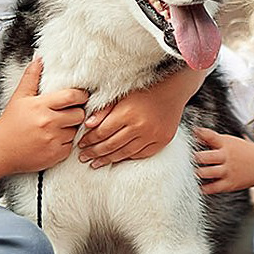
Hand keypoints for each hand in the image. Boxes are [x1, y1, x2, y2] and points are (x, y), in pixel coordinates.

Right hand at [0, 59, 87, 174]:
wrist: (0, 150)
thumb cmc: (11, 123)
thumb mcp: (19, 97)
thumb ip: (31, 77)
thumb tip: (39, 58)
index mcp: (41, 106)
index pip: (72, 96)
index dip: (81, 95)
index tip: (80, 96)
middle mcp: (48, 123)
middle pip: (79, 114)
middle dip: (76, 112)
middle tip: (68, 112)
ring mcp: (53, 140)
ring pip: (76, 130)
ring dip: (70, 128)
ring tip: (58, 127)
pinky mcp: (55, 155)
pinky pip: (71, 145)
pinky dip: (65, 143)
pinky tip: (54, 139)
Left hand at [79, 67, 202, 168]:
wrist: (173, 90)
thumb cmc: (144, 91)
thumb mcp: (121, 95)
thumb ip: (104, 110)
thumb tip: (87, 125)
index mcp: (127, 112)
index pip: (102, 132)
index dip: (89, 140)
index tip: (81, 144)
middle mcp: (140, 126)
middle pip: (111, 145)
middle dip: (94, 153)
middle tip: (83, 158)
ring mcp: (152, 135)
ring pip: (125, 153)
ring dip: (108, 159)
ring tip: (96, 163)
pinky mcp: (162, 140)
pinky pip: (141, 154)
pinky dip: (127, 157)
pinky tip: (117, 159)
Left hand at [193, 127, 253, 194]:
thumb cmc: (244, 152)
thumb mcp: (230, 141)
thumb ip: (212, 139)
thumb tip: (195, 133)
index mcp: (226, 144)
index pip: (210, 136)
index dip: (198, 134)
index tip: (191, 134)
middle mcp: (226, 157)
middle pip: (205, 156)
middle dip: (195, 157)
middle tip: (190, 159)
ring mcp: (228, 171)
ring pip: (207, 172)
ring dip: (198, 172)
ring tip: (195, 172)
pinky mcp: (229, 184)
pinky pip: (213, 188)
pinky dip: (204, 188)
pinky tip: (200, 185)